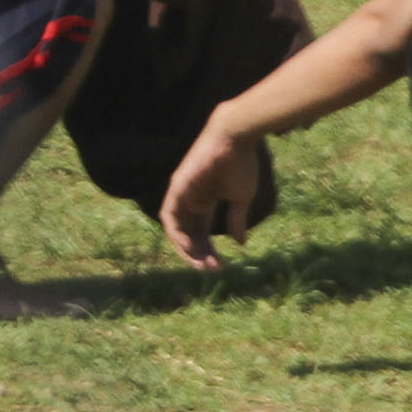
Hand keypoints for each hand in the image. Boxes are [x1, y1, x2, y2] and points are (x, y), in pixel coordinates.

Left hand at [158, 124, 263, 270]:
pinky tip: (190, 248)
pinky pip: (170, 216)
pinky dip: (177, 233)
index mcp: (205, 202)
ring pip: (177, 229)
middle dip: (198, 255)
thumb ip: (236, 220)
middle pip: (188, 234)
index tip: (221, 267)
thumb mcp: (241, 198)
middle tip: (212, 270)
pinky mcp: (176, 188)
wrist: (235, 140)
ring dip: (187, 249)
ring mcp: (181, 194)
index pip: (200, 232)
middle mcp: (190, 200)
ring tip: (202, 264)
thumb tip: (240, 244)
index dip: (208, 251)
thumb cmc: (241, 164)